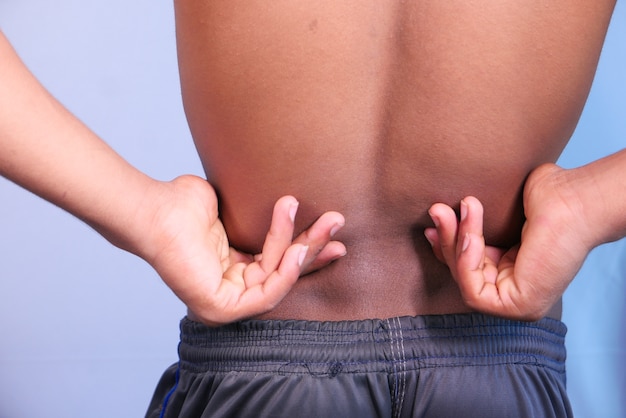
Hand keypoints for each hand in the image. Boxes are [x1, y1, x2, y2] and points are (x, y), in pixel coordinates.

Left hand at [138, 175, 345, 325]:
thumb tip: (289, 199)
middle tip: (338, 222)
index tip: (332, 228)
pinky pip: (265, 293)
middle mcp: (232, 288)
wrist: (157, 210)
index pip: (279, 263)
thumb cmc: (184, 205)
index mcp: (234, 269)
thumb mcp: (235, 210)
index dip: (309, 247)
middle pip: (284, 271)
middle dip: (315, 248)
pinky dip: (284, 272)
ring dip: (303, 249)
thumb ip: (260, 213)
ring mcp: (226, 303)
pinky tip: (296, 250)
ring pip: (278, 278)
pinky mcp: (221, 309)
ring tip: (321, 221)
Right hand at [424, 164, 593, 320]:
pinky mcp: (518, 307)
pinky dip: (466, 261)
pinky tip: (470, 236)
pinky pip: (474, 291)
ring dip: (457, 244)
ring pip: (466, 282)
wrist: (574, 200)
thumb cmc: (551, 197)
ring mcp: (520, 305)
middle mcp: (518, 292)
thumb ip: (474, 216)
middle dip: (448, 241)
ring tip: (462, 210)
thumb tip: (444, 210)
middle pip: (464, 275)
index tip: (436, 220)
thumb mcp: (501, 210)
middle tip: (438, 210)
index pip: (470, 269)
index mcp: (517, 273)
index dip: (448, 246)